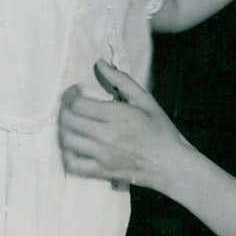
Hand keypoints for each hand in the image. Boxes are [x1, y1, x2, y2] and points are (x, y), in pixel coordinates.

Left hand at [59, 61, 188, 191]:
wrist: (171, 164)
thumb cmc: (160, 130)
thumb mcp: (145, 100)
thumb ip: (121, 80)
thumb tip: (100, 63)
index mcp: (117, 115)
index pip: (78, 104)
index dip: (71, 96)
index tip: (76, 92)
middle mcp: (106, 136)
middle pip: (68, 121)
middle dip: (65, 110)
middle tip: (70, 107)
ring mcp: (102, 156)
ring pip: (67, 141)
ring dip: (64, 130)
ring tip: (72, 124)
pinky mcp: (102, 171)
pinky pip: (73, 164)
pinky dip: (67, 154)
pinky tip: (73, 146)